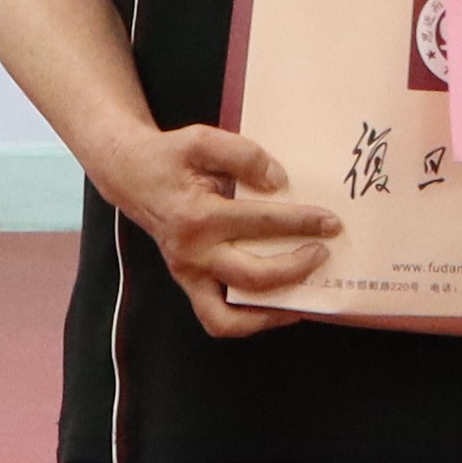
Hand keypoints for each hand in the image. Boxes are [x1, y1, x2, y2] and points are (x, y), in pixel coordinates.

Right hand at [107, 121, 340, 338]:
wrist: (132, 175)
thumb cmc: (170, 157)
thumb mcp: (202, 140)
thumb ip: (242, 154)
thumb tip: (278, 181)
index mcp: (197, 216)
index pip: (260, 223)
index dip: (300, 223)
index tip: (329, 221)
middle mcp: (192, 253)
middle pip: (253, 276)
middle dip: (296, 268)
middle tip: (323, 252)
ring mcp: (188, 274)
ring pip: (230, 316)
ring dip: (272, 312)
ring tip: (305, 296)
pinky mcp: (189, 284)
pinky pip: (218, 319)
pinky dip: (249, 322)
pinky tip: (278, 307)